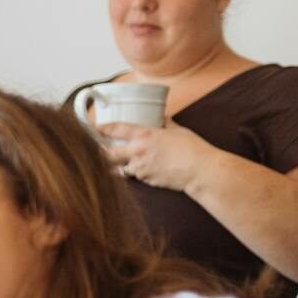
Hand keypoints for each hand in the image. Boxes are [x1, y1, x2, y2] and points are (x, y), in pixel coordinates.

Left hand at [99, 121, 215, 191]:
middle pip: (108, 154)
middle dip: (100, 152)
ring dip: (116, 165)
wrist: (202, 171)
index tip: (95, 127)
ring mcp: (140, 167)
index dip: (102, 129)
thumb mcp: (178, 130)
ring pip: (118, 168)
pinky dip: (133, 173)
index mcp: (146, 135)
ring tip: (116, 162)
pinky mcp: (146, 180)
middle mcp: (139, 151)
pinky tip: (138, 170)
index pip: (116, 130)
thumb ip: (166, 123)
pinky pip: (134, 176)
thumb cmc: (193, 149)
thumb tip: (162, 117)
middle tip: (98, 150)